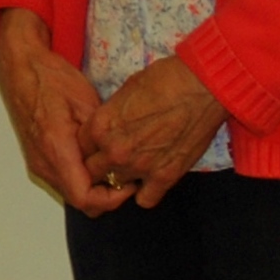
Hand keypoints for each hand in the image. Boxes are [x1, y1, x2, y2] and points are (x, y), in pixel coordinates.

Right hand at [0, 10, 128, 215]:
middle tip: (128, 176)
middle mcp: (43, 163)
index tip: (130, 184)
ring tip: (114, 166)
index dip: (111, 199)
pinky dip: (82, 180)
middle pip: (79, 202)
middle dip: (107, 196)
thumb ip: (100, 137)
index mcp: (55, 148)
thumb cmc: (52, 78)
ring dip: (94, 188)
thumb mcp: (86, 102)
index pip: (84, 197)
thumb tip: (119, 161)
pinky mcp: (37, 160)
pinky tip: (96, 160)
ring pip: (71, 193)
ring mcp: (38, 163)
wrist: (20, 68)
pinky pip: (64, 181)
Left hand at [80, 56, 226, 208]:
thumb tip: (110, 126)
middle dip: (101, 165)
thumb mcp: (125, 90)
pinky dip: (146, 192)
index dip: (89, 146)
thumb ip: (111, 116)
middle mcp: (115, 150)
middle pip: (92, 172)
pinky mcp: (164, 177)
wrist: (200, 87)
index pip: (80, 148)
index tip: (98, 145)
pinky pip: (145, 200)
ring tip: (134, 166)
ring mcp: (139, 167)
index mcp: (101, 125)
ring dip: (123, 179)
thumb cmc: (164, 80)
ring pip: (116, 187)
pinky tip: (151, 180)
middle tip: (114, 158)